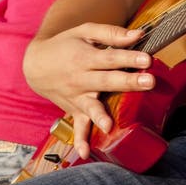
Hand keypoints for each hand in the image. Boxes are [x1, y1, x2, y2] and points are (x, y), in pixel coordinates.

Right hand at [24, 24, 153, 159]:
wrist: (36, 64)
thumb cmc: (65, 44)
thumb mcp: (84, 31)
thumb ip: (111, 33)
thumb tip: (138, 35)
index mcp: (85, 57)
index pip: (110, 57)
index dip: (129, 57)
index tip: (147, 59)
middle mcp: (80, 78)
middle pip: (106, 81)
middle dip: (128, 82)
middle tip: (149, 81)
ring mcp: (76, 97)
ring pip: (91, 106)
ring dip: (101, 116)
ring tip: (110, 124)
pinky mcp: (73, 110)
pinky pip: (77, 127)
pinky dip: (80, 140)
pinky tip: (85, 153)